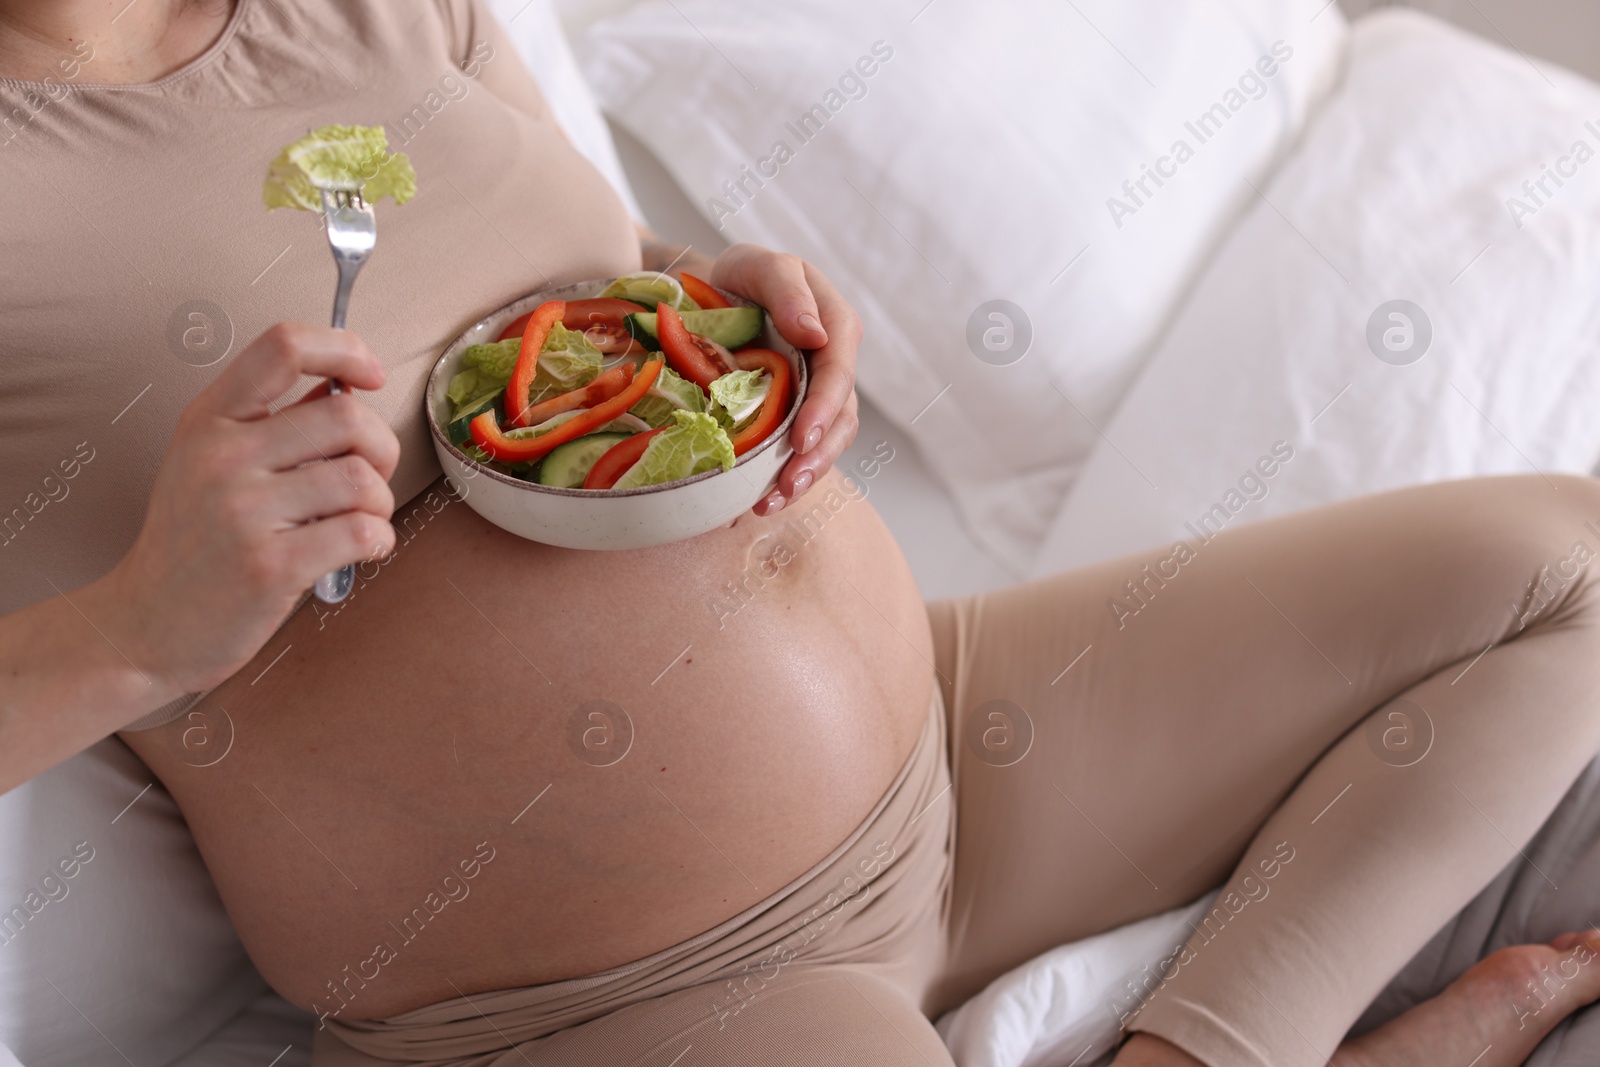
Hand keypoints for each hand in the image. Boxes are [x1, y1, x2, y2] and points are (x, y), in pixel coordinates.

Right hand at [100, 323, 398, 694]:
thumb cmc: (191, 544)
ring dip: (380, 503)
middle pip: (348, 417)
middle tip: (368, 478)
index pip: (284, 346)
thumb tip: (344, 384)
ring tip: (358, 521)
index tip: (372, 377)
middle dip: (382, 448)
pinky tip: (361, 548)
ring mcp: (243, 511)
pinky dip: (380, 540)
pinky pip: (363, 531)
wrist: (142, 627)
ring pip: (363, 478)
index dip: (345, 349)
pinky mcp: (271, 565)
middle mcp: (222, 455)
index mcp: (209, 419)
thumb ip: (272, 421)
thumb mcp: (207, 461)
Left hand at [708, 244, 861, 513]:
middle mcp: (831, 365)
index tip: (801, 438)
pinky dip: (780, 480)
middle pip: (840, 418)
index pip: (838, 370)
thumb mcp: (757, 266)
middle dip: (817, 456)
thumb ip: (785, 290)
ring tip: (769, 504)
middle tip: (787, 485)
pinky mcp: (793, 418)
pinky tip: (755, 503)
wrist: (710, 296)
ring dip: (802, 478)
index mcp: (834, 324)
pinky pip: (797, 454)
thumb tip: (814, 334)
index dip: (824, 407)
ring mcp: (815, 395)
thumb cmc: (738, 277)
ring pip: (825, 444)